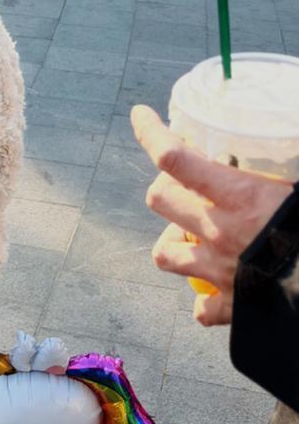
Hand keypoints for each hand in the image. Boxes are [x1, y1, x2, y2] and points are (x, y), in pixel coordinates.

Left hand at [131, 105, 292, 325]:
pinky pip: (203, 307)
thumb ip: (287, 164)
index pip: (175, 158)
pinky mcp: (232, 306)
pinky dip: (205, 299)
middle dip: (165, 185)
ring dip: (172, 240)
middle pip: (159, 199)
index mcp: (238, 197)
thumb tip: (287, 141)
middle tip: (185, 182)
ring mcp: (218, 271)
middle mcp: (218, 231)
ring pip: (164, 253)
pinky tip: (216, 290)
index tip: (140, 115)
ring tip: (189, 234)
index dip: (152, 133)